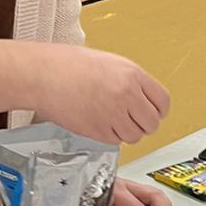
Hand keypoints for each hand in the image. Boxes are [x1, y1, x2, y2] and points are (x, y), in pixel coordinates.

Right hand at [0, 40, 169, 145]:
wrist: (43, 75)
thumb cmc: (69, 65)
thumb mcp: (110, 63)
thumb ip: (132, 81)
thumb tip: (145, 98)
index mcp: (133, 75)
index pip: (163, 102)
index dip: (157, 110)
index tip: (150, 111)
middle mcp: (127, 96)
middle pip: (152, 123)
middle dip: (143, 123)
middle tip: (131, 118)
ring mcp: (113, 115)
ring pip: (135, 136)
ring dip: (126, 132)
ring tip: (110, 118)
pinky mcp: (98, 132)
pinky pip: (115, 141)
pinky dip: (110, 136)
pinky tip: (97, 121)